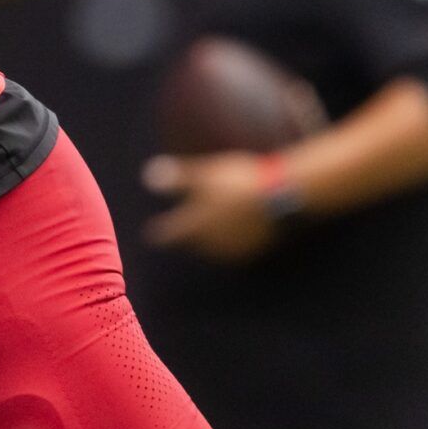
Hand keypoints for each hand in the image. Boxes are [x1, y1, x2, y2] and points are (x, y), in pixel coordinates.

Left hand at [142, 152, 279, 263]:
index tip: (151, 235)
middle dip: (187, 237)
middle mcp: (210, 244)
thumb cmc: (237, 183)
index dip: (160, 233)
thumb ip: (177, 179)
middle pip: (192, 243)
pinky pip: (233, 250)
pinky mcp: (252, 252)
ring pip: (213, 248)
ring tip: (208, 231)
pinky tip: (232, 233)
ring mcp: (232, 250)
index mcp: (195, 225)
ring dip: (208, 241)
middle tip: (182, 231)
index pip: (170, 233)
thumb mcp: (204, 175)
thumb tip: (147, 177)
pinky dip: (229, 242)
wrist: (280, 197)